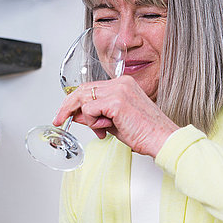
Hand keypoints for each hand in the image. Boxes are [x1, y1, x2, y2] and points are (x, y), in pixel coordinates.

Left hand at [53, 75, 178, 156]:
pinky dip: (93, 122)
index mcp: (123, 84)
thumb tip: (76, 115)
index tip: (66, 113)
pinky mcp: (116, 102)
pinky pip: (90, 110)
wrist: (162, 140)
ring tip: (102, 130)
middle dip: (68, 106)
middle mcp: (121, 83)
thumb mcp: (114, 123)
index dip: (75, 101)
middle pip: (83, 89)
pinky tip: (106, 129)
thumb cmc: (145, 133)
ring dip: (86, 118)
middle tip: (60, 120)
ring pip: (84, 99)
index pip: (91, 87)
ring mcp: (119, 90)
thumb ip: (95, 115)